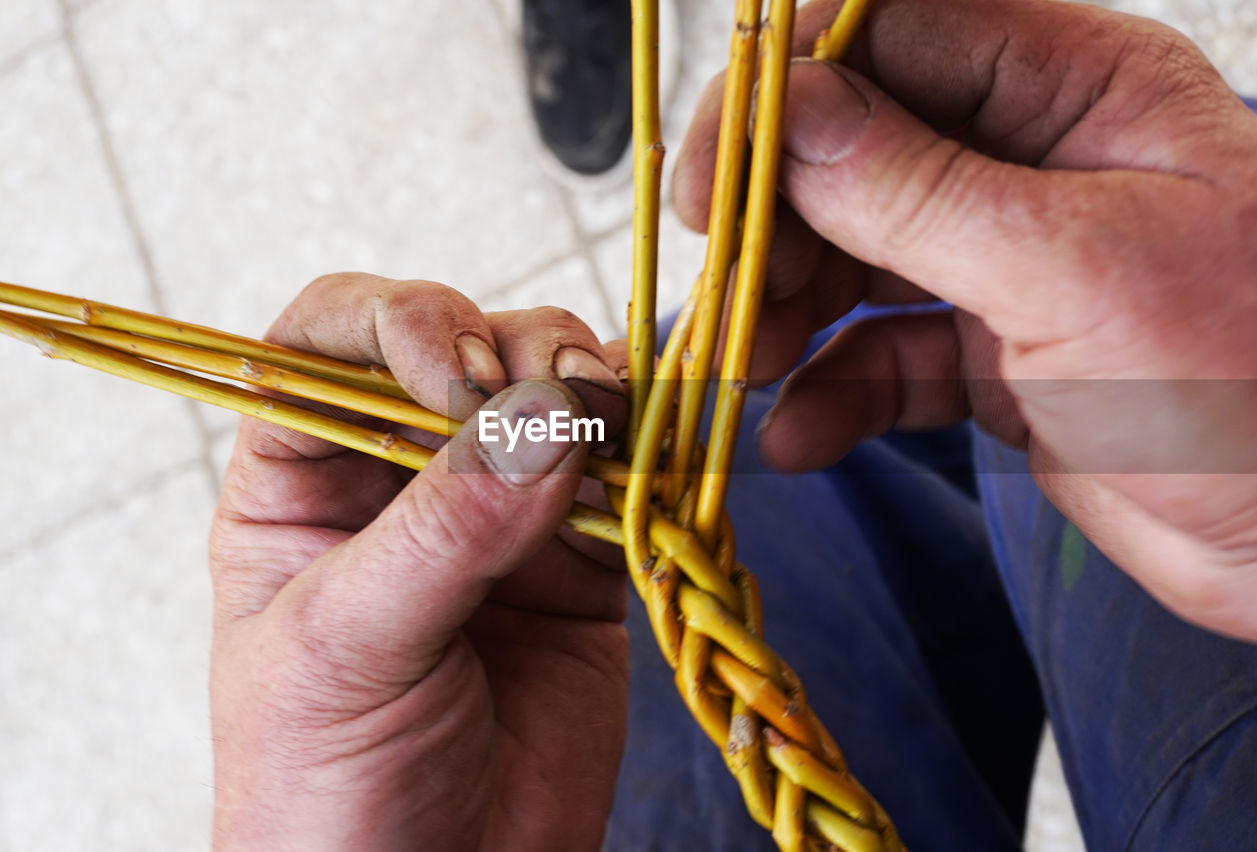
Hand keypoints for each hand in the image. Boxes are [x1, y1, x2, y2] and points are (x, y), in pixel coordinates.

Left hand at [208, 273, 629, 849]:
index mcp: (301, 482)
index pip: (332, 340)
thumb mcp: (348, 649)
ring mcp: (499, 515)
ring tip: (608, 430)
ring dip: (591, 389)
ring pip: (556, 394)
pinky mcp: (584, 563)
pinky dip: (653, 456)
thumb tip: (543, 414)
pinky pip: (628, 476)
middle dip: (515, 354)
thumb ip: (443, 530)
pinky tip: (655, 466)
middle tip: (558, 402)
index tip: (460, 377)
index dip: (399, 325)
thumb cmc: (331, 791)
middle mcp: (401, 479)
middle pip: (464, 348)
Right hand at [672, 0, 1256, 641]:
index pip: (890, 36)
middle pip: (851, 150)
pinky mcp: (993, 352)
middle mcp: (1029, 160)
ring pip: (853, 254)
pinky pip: (883, 352)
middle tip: (730, 300)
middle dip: (778, 224)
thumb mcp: (1075, 272)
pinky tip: (799, 434)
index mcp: (1074, 88)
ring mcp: (1005, 259)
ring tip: (747, 373)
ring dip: (786, 313)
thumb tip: (789, 114)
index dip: (786, 92)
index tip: (721, 182)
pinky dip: (832, 391)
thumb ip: (918, 192)